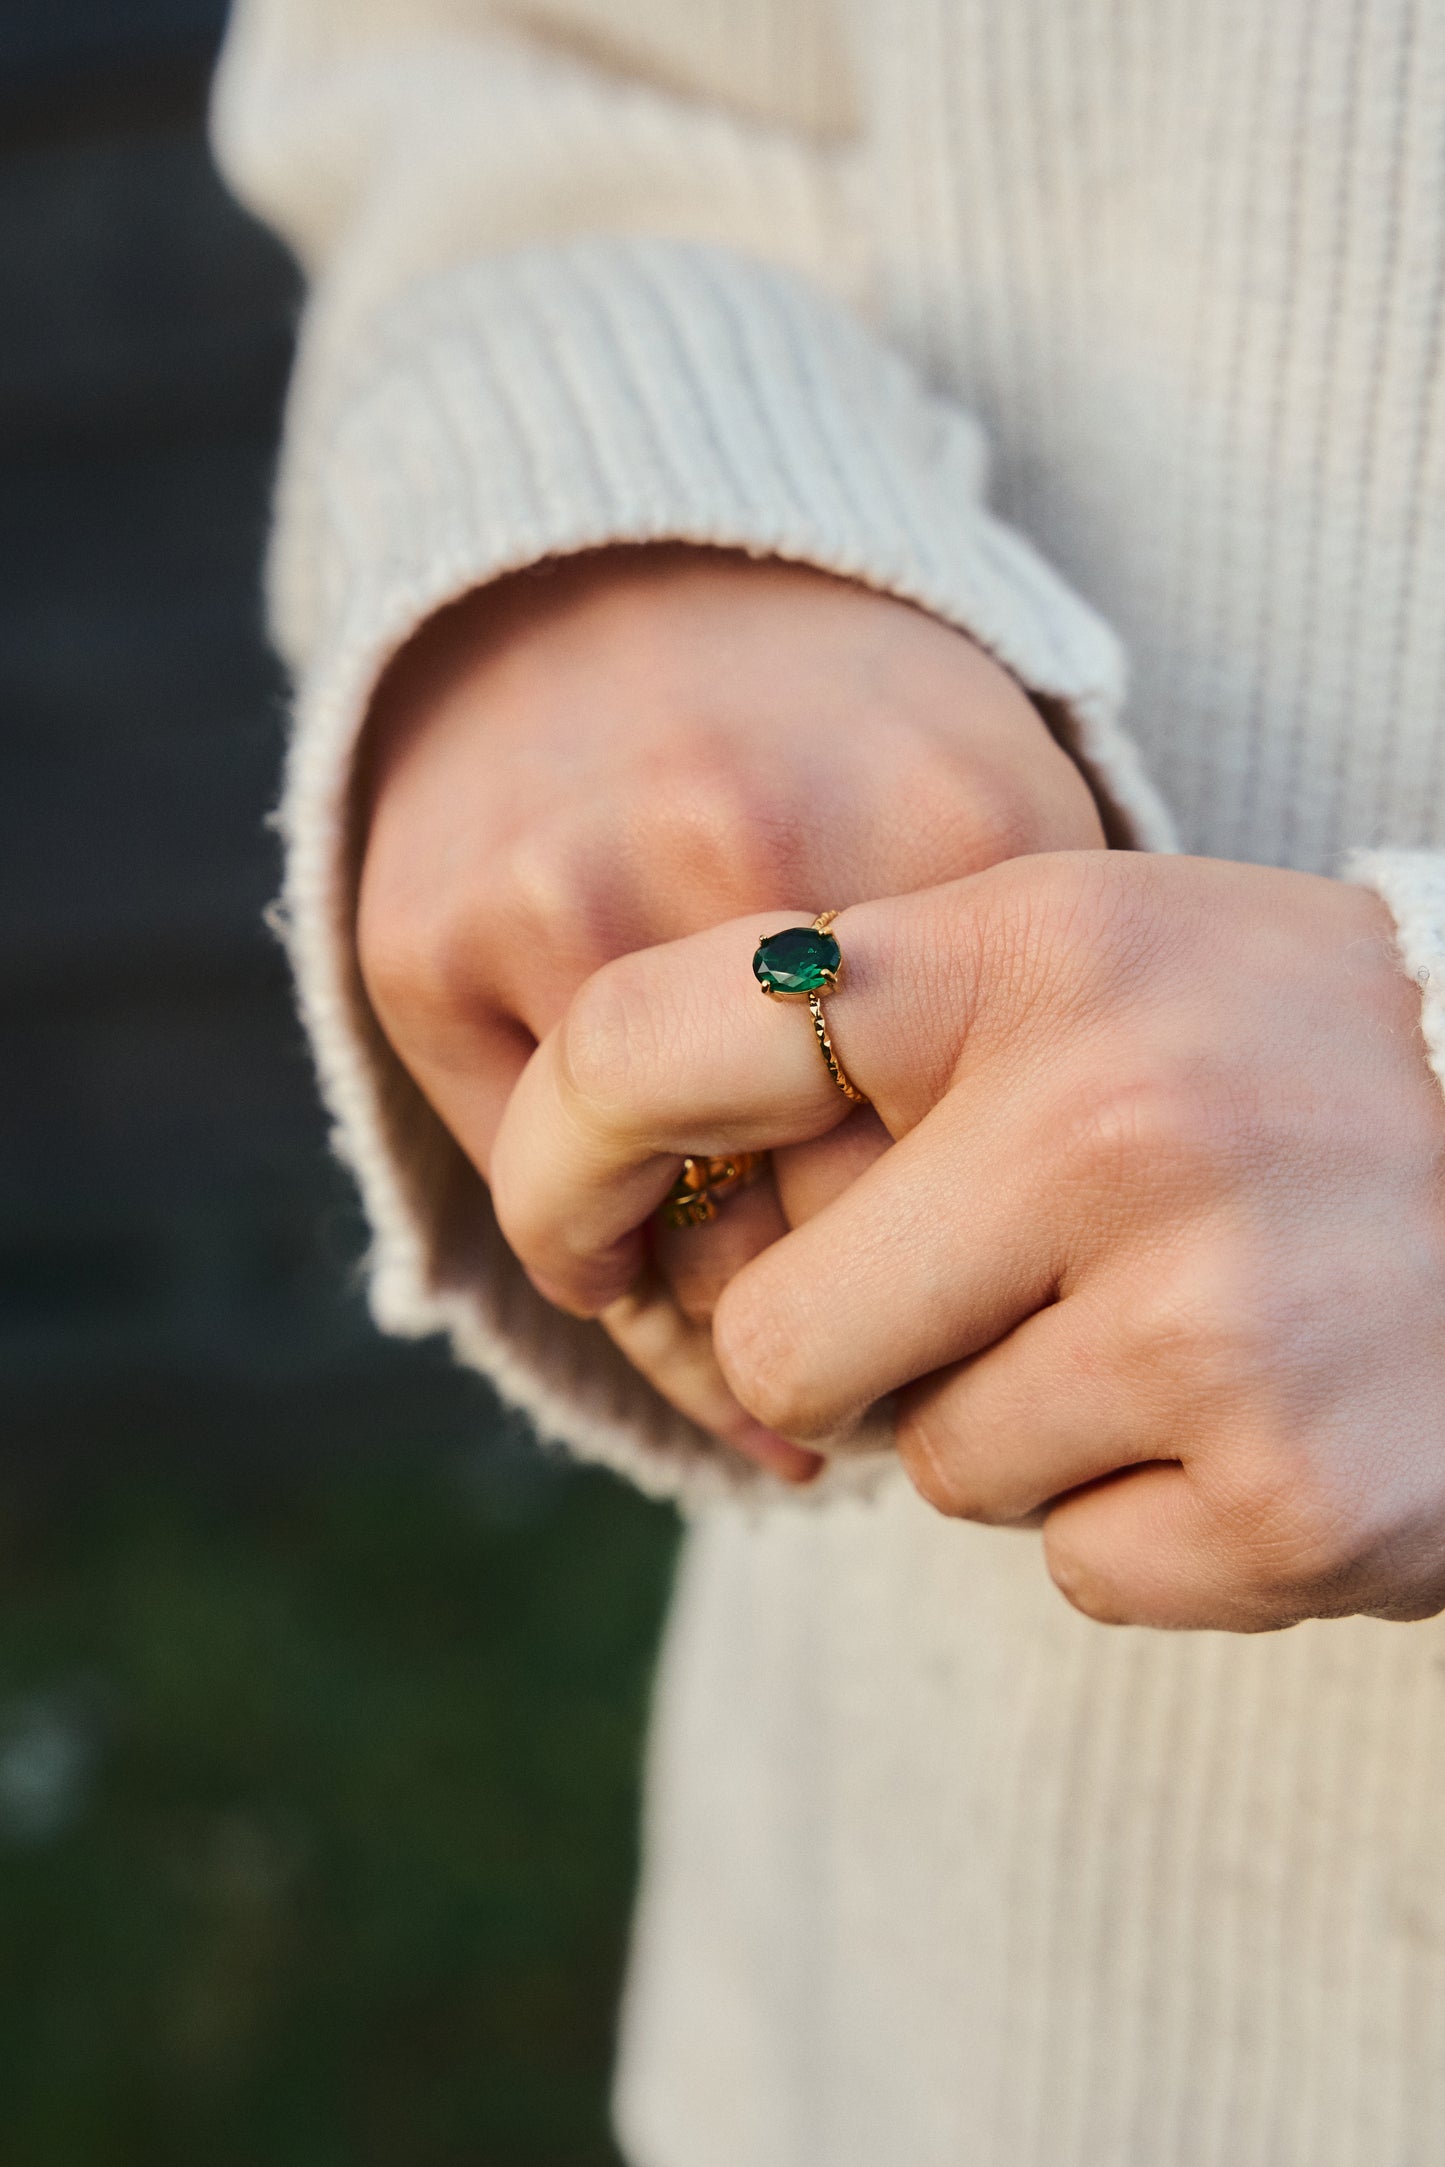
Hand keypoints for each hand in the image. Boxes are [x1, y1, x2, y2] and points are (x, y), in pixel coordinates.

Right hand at [355, 545, 1104, 1477]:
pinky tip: (626, 1260)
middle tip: (861, 1366)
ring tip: (749, 1342)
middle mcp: (750, 844)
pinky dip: (589, 1257)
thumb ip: (1026, 1031)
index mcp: (946, 823)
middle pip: (828, 1225)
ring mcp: (569, 887)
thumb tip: (958, 1339)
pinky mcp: (421, 937)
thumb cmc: (848, 736)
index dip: (981, 1294)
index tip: (966, 1329)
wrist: (629, 569)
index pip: (987, 1176)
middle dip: (853, 1330)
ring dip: (714, 1319)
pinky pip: (529, 1191)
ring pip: (663, 1238)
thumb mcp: (999, 830)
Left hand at [490, 852, 1444, 1629]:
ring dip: (1037, 1427)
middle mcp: (1112, 1113)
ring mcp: (1211, 1313)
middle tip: (1025, 1282)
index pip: (653, 1037)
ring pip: (938, 1467)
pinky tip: (1270, 1412)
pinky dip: (1153, 1522)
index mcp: (1029, 947)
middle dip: (864, 1348)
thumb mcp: (1101, 966)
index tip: (581, 1238)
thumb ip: (888, 1035)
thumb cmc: (1293, 1072)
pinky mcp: (1293, 1495)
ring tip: (1199, 1321)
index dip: (562, 1159)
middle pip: (779, 1336)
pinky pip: (1078, 1567)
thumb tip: (657, 1216)